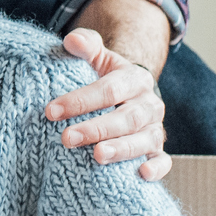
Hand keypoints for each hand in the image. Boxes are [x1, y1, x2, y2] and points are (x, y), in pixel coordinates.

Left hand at [48, 0, 172, 180]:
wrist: (128, 95)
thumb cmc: (104, 77)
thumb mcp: (97, 58)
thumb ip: (86, 45)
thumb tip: (72, 40)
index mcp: (135, 79)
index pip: (109, 89)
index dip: (80, 100)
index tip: (51, 111)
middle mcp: (149, 105)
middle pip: (126, 118)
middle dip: (96, 128)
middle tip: (67, 138)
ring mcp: (155, 129)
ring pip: (144, 140)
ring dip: (121, 149)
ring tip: (97, 156)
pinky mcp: (157, 150)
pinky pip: (164, 160)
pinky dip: (157, 168)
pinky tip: (142, 175)